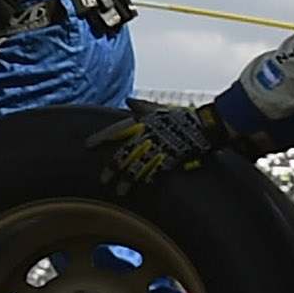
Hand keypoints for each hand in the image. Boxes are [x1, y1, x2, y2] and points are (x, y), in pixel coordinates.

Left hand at [92, 97, 233, 190]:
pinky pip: (157, 171)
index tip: (87, 145)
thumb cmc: (180, 117)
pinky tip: (140, 187)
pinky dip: (148, 179)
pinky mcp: (173, 158)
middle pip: (125, 153)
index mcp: (142, 122)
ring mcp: (160, 147)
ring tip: (119, 191)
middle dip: (113, 167)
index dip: (101, 137)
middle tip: (103, 179)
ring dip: (128, 179)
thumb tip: (128, 101)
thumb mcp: (158, 109)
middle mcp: (148, 135)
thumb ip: (142, 107)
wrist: (206, 125)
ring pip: (139, 166)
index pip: (116, 129)